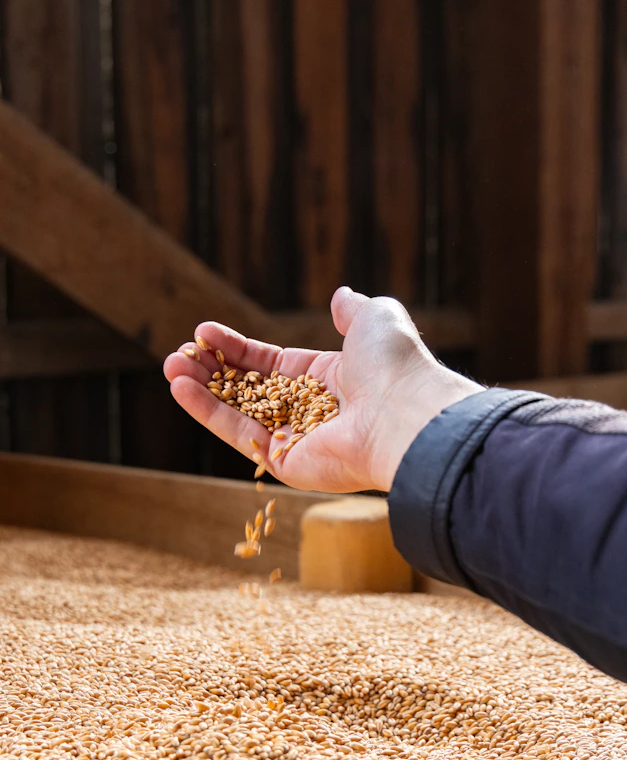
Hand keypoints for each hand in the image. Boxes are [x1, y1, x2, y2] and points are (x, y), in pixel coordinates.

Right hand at [163, 288, 483, 492]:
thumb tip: (342, 294)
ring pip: (239, 412)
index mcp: (330, 379)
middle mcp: (311, 411)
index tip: (204, 332)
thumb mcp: (374, 319)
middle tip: (178, 352)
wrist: (404, 413)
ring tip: (170, 366)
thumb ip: (352, 309)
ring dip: (202, 389)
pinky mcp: (285, 464)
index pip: (272, 363)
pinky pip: (239, 434)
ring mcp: (297, 440)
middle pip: (250, 389)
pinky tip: (180, 388)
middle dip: (212, 370)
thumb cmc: (392, 365)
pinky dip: (208, 412)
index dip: (237, 348)